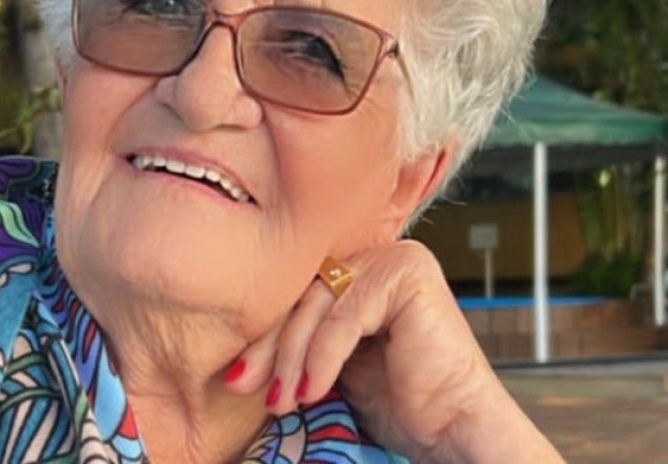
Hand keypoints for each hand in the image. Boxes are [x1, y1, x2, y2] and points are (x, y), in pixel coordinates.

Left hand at [222, 240, 563, 463]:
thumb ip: (300, 341)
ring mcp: (395, 259)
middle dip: (271, 346)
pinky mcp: (407, 274)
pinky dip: (321, 358)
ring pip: (317, 304)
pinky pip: (343, 317)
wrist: (455, 432)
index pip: (298, 295)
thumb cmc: (399, 404)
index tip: (237, 376)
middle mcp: (378, 255)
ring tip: (281, 400)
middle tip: (243, 384)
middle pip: (304, 295)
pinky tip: (311, 392)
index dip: (265, 337)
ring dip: (292, 357)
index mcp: (361, 269)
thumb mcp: (333, 364)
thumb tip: (234, 358)